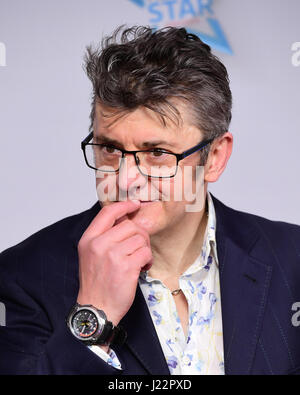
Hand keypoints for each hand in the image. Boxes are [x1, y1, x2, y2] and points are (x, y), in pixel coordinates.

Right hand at [77, 200, 152, 325]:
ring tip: (140, 260)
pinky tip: (142, 268)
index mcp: (89, 239)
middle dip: (140, 234)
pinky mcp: (126, 267)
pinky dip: (148, 260)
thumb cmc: (96, 283)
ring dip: (145, 248)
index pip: (107, 212)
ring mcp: (112, 255)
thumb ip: (103, 236)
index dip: (124, 205)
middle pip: (129, 225)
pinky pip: (145, 252)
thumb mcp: (90, 255)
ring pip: (140, 238)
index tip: (134, 205)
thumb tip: (124, 220)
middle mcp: (99, 244)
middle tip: (140, 247)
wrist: (96, 310)